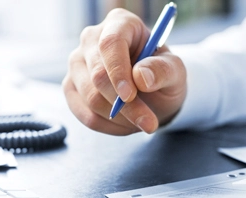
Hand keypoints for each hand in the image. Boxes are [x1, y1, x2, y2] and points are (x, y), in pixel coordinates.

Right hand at [62, 8, 186, 134]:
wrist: (152, 92)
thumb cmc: (162, 75)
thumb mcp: (175, 71)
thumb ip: (162, 70)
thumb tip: (141, 77)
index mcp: (119, 23)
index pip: (110, 44)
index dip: (118, 70)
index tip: (130, 95)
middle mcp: (91, 39)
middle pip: (98, 75)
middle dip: (125, 105)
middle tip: (149, 124)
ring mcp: (77, 63)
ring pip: (91, 98)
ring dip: (120, 118)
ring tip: (142, 120)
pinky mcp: (71, 87)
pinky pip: (85, 115)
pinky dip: (109, 127)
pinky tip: (126, 124)